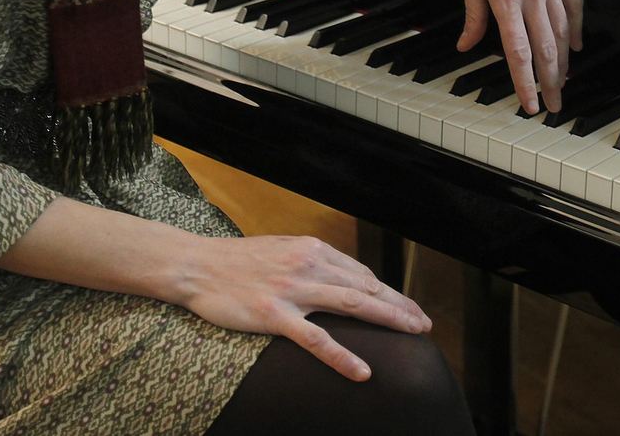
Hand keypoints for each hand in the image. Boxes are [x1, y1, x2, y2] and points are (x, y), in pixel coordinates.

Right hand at [178, 234, 430, 379]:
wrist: (195, 265)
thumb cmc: (235, 261)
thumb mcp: (280, 251)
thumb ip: (310, 262)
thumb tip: (339, 278)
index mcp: (311, 248)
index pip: (359, 272)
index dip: (387, 291)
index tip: (407, 306)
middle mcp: (307, 263)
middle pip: (365, 286)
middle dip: (399, 305)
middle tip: (424, 323)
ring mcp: (291, 288)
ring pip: (351, 303)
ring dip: (387, 318)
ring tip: (413, 334)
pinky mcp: (274, 313)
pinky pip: (315, 339)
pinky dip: (342, 356)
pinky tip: (362, 371)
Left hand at [455, 0, 583, 113]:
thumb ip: (473, 15)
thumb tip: (468, 45)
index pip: (518, 51)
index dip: (525, 81)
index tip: (529, 105)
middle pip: (546, 47)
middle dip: (551, 81)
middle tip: (553, 106)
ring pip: (563, 29)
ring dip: (564, 60)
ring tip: (563, 82)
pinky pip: (573, 4)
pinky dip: (576, 27)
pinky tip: (576, 46)